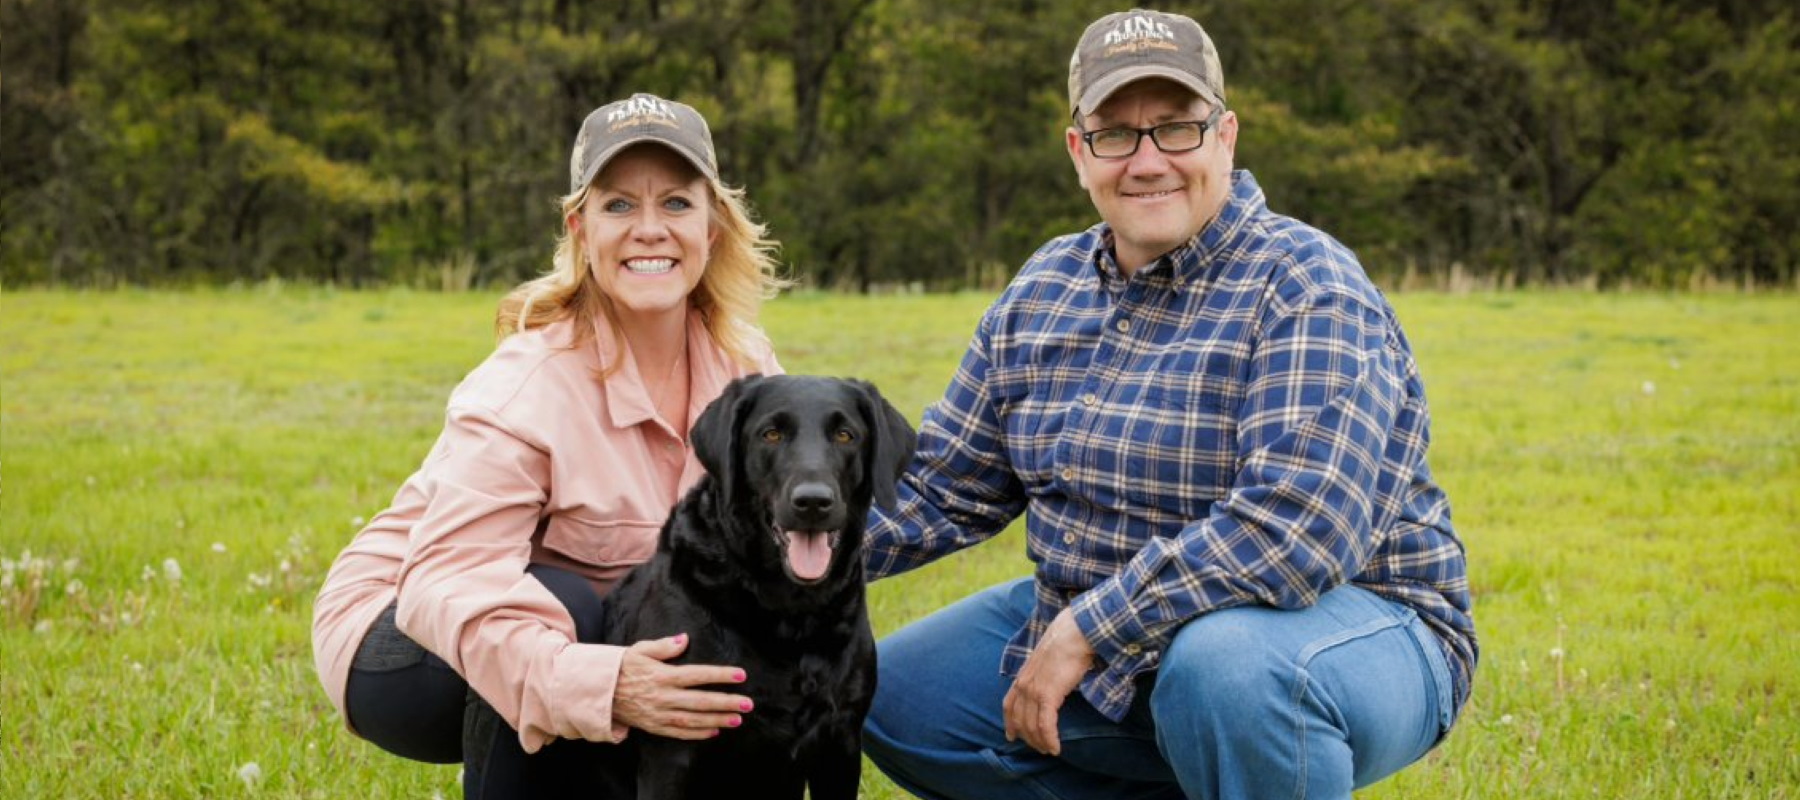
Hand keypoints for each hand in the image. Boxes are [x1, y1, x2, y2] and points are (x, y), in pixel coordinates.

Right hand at [609, 633, 752, 740]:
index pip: (697, 675)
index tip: (740, 675)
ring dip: (717, 720)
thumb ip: (664, 646)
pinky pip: (678, 733)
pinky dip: (697, 734)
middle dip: (726, 702)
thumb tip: (685, 639)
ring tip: (737, 719)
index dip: (720, 675)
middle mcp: (662, 696)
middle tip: (748, 703)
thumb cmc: (621, 667)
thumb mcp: (639, 650)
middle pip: (700, 700)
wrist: (598, 691)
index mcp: (662, 675)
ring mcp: (658, 714)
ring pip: (693, 720)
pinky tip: (714, 731)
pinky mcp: (653, 726)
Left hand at [1002, 608, 1094, 755]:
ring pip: (1031, 726)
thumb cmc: (1066, 643)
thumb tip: (1050, 681)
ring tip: (1050, 750)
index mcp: (1022, 676)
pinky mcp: (1048, 695)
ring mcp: (1034, 690)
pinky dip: (1050, 739)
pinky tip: (1056, 747)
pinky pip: (1045, 725)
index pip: (1008, 705)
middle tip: (1040, 748)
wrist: (1074, 633)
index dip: (1009, 723)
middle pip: (1019, 720)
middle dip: (1028, 738)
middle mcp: (1024, 685)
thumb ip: (1043, 673)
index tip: (1011, 735)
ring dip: (1040, 742)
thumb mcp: (1046, 660)